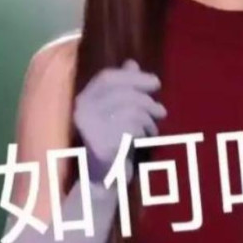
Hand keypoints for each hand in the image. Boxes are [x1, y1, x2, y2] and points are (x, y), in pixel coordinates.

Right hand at [73, 59, 166, 180]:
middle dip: (147, 100)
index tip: (156, 83)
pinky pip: (132, 128)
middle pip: (122, 92)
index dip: (133, 77)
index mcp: (83, 100)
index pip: (107, 78)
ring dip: (149, 119)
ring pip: (131, 109)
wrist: (104, 179)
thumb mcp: (119, 111)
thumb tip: (131, 63)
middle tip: (161, 112)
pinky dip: (146, 132)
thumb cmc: (114, 141)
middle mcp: (81, 112)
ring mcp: (90, 129)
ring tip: (152, 129)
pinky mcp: (101, 145)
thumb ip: (124, 87)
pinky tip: (146, 139)